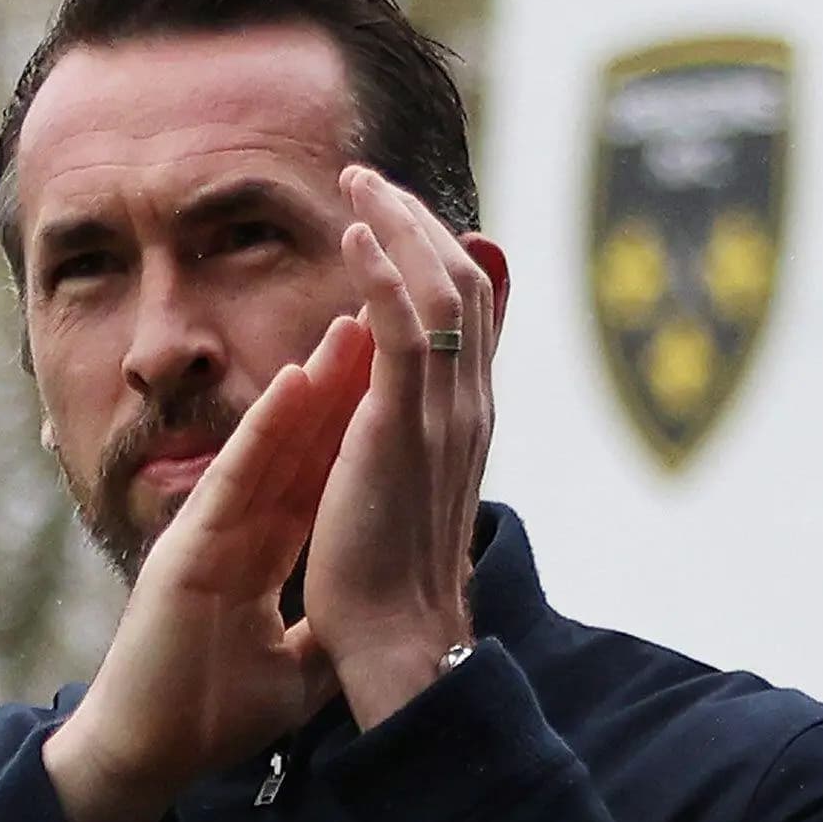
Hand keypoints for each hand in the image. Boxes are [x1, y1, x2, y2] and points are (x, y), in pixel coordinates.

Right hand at [44, 318, 369, 821]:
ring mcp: (209, 533)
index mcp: (258, 557)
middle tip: (378, 323)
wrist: (149, 754)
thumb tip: (370, 624)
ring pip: (268, 446)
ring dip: (310, 387)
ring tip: (349, 328)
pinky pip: (235, 476)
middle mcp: (234, 532)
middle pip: (297, 449)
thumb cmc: (208, 717)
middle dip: (339, 389)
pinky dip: (266, 429)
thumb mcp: (293, 671)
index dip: (351, 433)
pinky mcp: (188, 548)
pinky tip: (297, 382)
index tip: (392, 383)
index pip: (314, 482)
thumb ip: (323, 633)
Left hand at [296, 167, 499, 727]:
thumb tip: (396, 404)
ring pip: (438, 289)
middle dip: (417, 221)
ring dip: (397, 226)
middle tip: (371, 179)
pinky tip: (352, 236)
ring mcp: (441, 414)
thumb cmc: (388, 579)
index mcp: (466, 420)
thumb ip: (408, 438)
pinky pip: (400, 326)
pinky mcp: (400, 425)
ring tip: (357, 184)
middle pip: (462, 283)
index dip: (438, 253)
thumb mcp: (406, 491)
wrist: (397, 642)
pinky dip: (381, 272)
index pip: (469, 312)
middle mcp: (467, 407)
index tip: (398, 215)